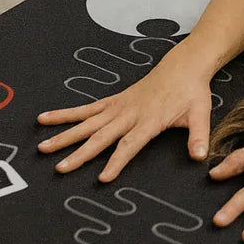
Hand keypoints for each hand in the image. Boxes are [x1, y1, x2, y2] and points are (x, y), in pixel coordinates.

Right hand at [36, 46, 213, 181]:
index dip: (117, 160)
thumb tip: (200, 157)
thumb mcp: (200, 114)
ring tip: (43, 147)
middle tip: (60, 168)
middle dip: (80, 153)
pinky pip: (85, 109)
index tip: (103, 177)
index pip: (130, 144)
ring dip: (64, 135)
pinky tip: (45, 119)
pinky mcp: (112, 101)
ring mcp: (117, 107)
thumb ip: (198, 136)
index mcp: (149, 120)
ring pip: (86, 123)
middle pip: (100, 136)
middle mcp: (129, 114)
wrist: (182, 66)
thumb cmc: (191, 92)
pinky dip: (65, 114)